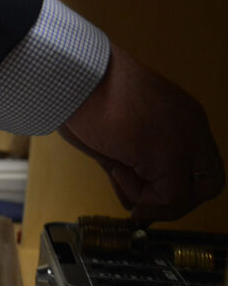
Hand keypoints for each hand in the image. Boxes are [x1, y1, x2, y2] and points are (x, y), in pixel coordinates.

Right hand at [58, 44, 223, 221]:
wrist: (77, 82)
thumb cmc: (87, 100)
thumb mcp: (117, 138)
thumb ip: (131, 168)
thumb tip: (132, 203)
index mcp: (182, 118)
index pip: (198, 166)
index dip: (176, 187)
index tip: (145, 192)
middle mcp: (192, 129)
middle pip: (208, 185)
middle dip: (172, 202)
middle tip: (139, 203)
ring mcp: (185, 141)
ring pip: (188, 195)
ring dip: (150, 198)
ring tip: (118, 172)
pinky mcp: (170, 155)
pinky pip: (170, 197)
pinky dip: (141, 197)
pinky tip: (117, 172)